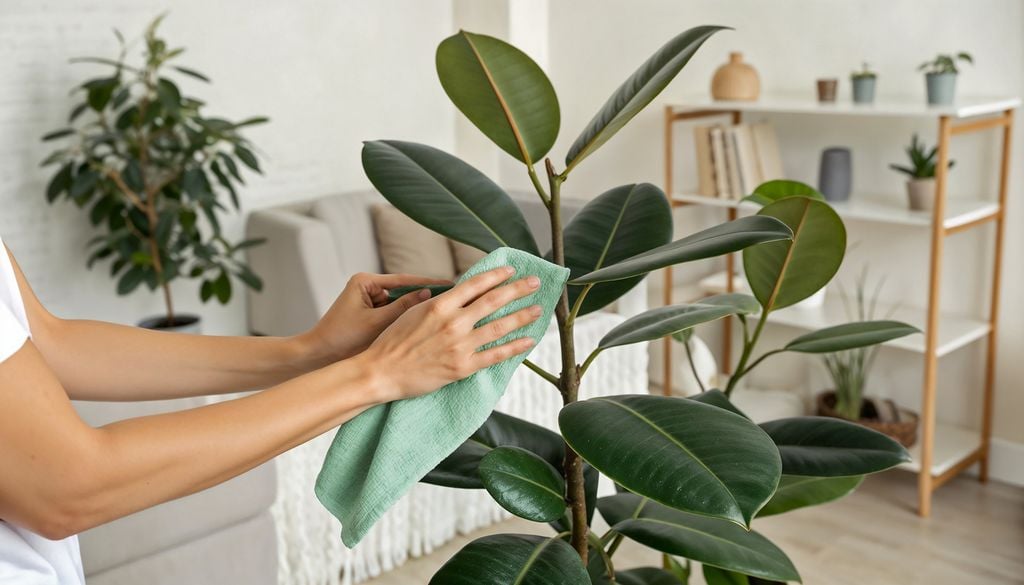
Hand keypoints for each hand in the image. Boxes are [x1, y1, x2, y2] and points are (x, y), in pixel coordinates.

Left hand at [303, 273, 450, 363]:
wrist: (319, 356)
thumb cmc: (342, 338)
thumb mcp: (376, 322)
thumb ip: (403, 308)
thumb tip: (429, 295)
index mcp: (365, 281)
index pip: (403, 280)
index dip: (427, 283)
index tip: (449, 284)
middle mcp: (368, 288)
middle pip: (403, 291)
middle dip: (423, 298)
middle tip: (450, 300)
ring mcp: (370, 301)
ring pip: (400, 305)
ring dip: (415, 312)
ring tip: (440, 315)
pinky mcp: (371, 315)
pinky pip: (393, 315)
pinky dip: (405, 322)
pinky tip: (423, 327)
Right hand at [358, 266, 542, 402]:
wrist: (381, 372)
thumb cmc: (392, 341)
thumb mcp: (412, 312)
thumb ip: (437, 302)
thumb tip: (456, 291)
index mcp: (440, 305)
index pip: (476, 284)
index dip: (496, 275)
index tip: (511, 270)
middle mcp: (454, 322)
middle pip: (494, 301)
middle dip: (518, 289)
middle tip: (535, 282)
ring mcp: (460, 345)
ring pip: (500, 327)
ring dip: (522, 316)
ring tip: (538, 309)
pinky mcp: (463, 367)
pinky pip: (495, 355)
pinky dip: (515, 347)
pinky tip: (529, 341)